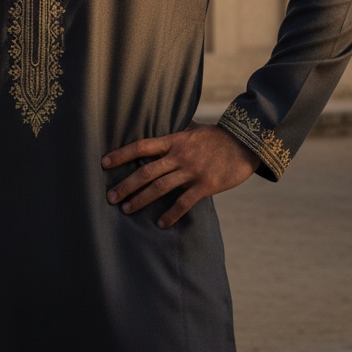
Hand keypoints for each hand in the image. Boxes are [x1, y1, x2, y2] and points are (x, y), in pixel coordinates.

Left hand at [101, 122, 260, 228]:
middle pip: (146, 171)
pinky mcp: (205, 185)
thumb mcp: (195, 129)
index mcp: (175, 140)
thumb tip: (163, 128)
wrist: (247, 143)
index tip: (104, 163)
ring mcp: (192, 171)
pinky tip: (161, 223)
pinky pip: (183, 202)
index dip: (121, 155)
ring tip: (126, 210)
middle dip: (126, 185)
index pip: (142, 147)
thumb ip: (178, 133)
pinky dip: (171, 214)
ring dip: (140, 200)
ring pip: (160, 187)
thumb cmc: (218, 137)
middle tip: (110, 197)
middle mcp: (180, 155)